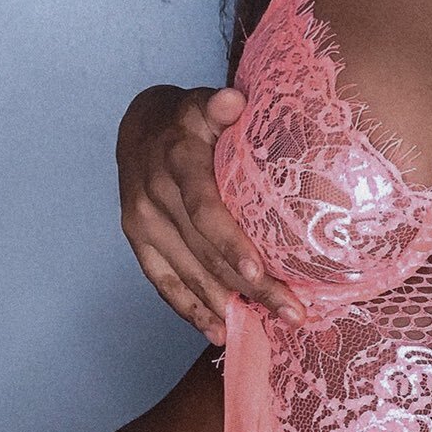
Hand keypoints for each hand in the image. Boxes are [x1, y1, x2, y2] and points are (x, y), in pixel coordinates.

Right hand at [116, 84, 305, 346]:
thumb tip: (233, 99)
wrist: (139, 126)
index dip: (231, 244)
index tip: (261, 273)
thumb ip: (220, 106)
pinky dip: (191, 310)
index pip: (204, 209)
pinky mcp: (138, 242)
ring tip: (267, 327)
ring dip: (227, 306)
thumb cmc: (190, 118)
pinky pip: (163, 283)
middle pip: (204, 251)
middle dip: (250, 287)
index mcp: (176, 160)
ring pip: (187, 274)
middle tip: (293, 312)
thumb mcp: (204, 103)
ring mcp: (142, 223)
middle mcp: (153, 195)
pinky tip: (218, 332)